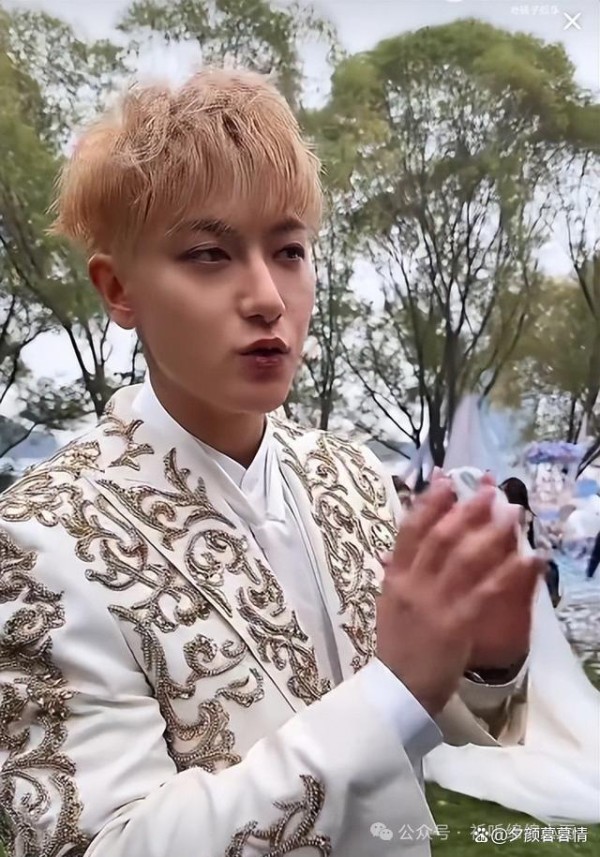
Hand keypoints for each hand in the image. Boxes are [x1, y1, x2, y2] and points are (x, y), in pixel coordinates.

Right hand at [376, 482, 543, 714]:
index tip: (447, 480)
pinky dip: (510, 573)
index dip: (429, 502)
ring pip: (466, 558)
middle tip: (490, 491)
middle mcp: (414, 583)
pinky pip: (487, 591)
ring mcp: (435, 603)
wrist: (397, 690)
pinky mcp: (457, 623)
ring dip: (492, 533)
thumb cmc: (397, 646)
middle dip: (467, 510)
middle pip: (442, 537)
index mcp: (395, 577)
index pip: (410, 530)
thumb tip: (395, 548)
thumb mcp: (389, 603)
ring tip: (514, 514)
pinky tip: (529, 559)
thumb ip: (396, 573)